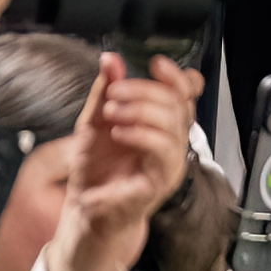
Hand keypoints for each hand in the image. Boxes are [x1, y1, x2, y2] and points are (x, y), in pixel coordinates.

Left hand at [45, 53, 201, 270]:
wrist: (85, 209)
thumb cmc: (94, 169)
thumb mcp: (94, 121)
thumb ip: (104, 91)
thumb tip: (111, 60)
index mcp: (160, 125)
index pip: (185, 95)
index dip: (177, 77)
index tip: (156, 64)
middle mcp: (172, 142)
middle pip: (179, 103)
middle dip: (145, 90)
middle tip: (114, 93)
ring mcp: (170, 163)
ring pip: (175, 123)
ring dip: (141, 109)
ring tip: (112, 113)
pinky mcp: (162, 181)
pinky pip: (164, 150)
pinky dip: (141, 134)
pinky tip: (119, 132)